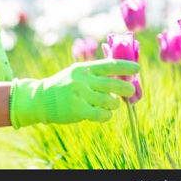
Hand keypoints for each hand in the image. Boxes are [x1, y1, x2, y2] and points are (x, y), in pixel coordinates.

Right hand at [9, 58, 138, 127]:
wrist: (42, 99)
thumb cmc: (65, 85)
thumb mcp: (77, 73)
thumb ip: (96, 72)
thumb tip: (121, 74)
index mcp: (85, 68)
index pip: (109, 65)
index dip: (125, 66)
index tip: (137, 68)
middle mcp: (83, 80)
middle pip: (114, 84)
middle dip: (126, 88)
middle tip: (130, 91)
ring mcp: (81, 95)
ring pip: (110, 101)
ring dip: (114, 104)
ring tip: (110, 104)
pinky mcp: (79, 110)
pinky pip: (102, 115)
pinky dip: (107, 115)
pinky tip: (103, 114)